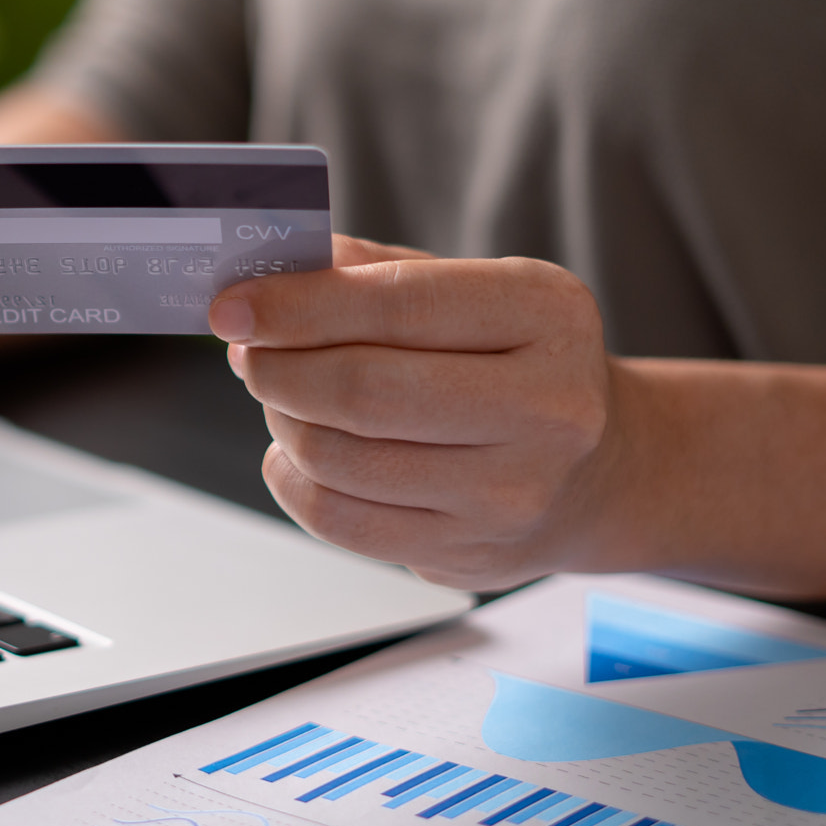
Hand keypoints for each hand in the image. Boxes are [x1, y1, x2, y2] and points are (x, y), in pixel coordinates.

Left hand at [209, 237, 621, 589]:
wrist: (595, 472)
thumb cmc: (510, 361)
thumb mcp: (468, 290)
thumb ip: (371, 272)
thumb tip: (268, 277)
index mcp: (545, 315)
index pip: (396, 306)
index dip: (296, 306)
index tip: (231, 306)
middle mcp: (545, 407)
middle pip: (361, 391)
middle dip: (277, 368)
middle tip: (248, 353)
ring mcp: (511, 492)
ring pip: (338, 460)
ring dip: (284, 421)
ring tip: (285, 397)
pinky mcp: (469, 553)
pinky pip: (339, 521)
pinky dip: (293, 479)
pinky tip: (299, 453)